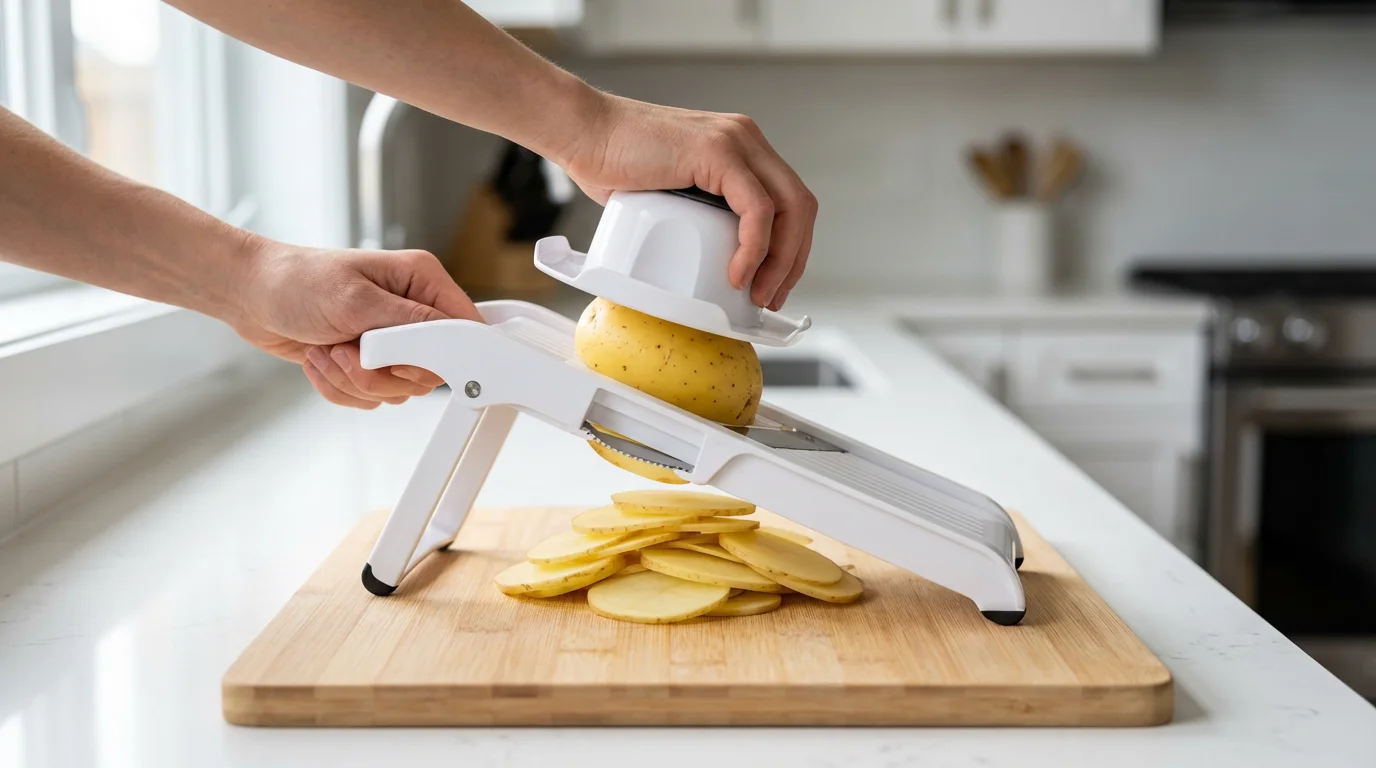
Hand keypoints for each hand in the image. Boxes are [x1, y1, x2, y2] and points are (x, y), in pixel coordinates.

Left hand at [235, 241, 481, 408]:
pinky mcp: (370, 362)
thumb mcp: (355, 300)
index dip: (442, 353)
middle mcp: (412, 311)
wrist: (251, 296)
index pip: (464, 327)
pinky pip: (373, 396)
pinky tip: (321, 359)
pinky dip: (340, 387)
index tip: (404, 360)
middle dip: (383, 371)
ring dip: (355, 380)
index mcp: (421, 281)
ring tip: (329, 350)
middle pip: (430, 370)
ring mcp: (392, 340)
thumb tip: (449, 340)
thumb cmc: (296, 281)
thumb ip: (409, 323)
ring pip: (400, 389)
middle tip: (351, 351)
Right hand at [555, 94, 816, 310]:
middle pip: (800, 207)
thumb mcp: (672, 197)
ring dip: (781, 260)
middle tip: (770, 299)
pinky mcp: (719, 152)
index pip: (790, 203)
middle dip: (793, 261)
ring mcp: (736, 142)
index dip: (791, 250)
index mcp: (741, 148)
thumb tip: (710, 265)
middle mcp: (747, 140)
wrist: (582, 134)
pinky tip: (738, 273)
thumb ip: (698, 215)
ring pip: (790, 208)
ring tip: (757, 294)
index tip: (773, 286)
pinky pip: (758, 209)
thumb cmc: (614, 166)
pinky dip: (755, 247)